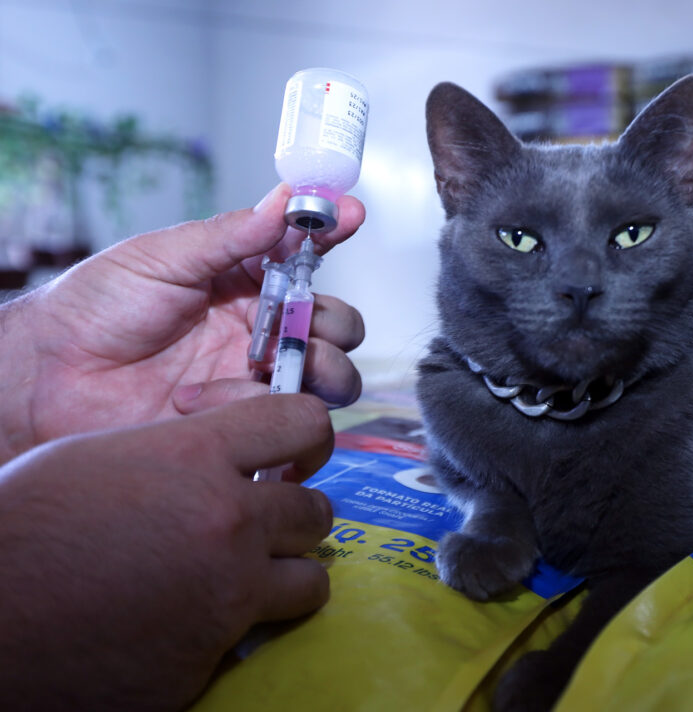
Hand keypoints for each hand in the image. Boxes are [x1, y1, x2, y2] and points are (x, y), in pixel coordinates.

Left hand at [0, 183, 365, 460]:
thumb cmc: (95, 308)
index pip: (308, 255)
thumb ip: (231, 235)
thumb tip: (286, 200)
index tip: (349, 215)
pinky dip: (257, 405)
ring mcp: (257, 378)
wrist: (50, 379)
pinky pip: (288, 418)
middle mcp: (262, 329)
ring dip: (320, 367)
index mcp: (245, 281)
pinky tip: (204, 396)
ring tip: (274, 363)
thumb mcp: (162, 256)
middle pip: (338, 326)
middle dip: (335, 321)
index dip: (334, 233)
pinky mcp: (244, 422)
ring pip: (333, 377)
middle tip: (304, 320)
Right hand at [0, 393, 334, 710]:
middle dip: (292, 517)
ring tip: (243, 578)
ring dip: (285, 576)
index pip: (303, 421)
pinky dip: (227, 630)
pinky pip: (251, 637)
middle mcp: (227, 522)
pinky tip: (184, 624)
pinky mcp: (210, 658)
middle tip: (261, 526)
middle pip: (315, 510)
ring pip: (310, 580)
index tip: (297, 454)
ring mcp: (226, 595)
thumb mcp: (100, 458)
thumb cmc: (24, 528)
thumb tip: (226, 461)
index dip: (307, 436)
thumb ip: (180, 454)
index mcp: (196, 457)